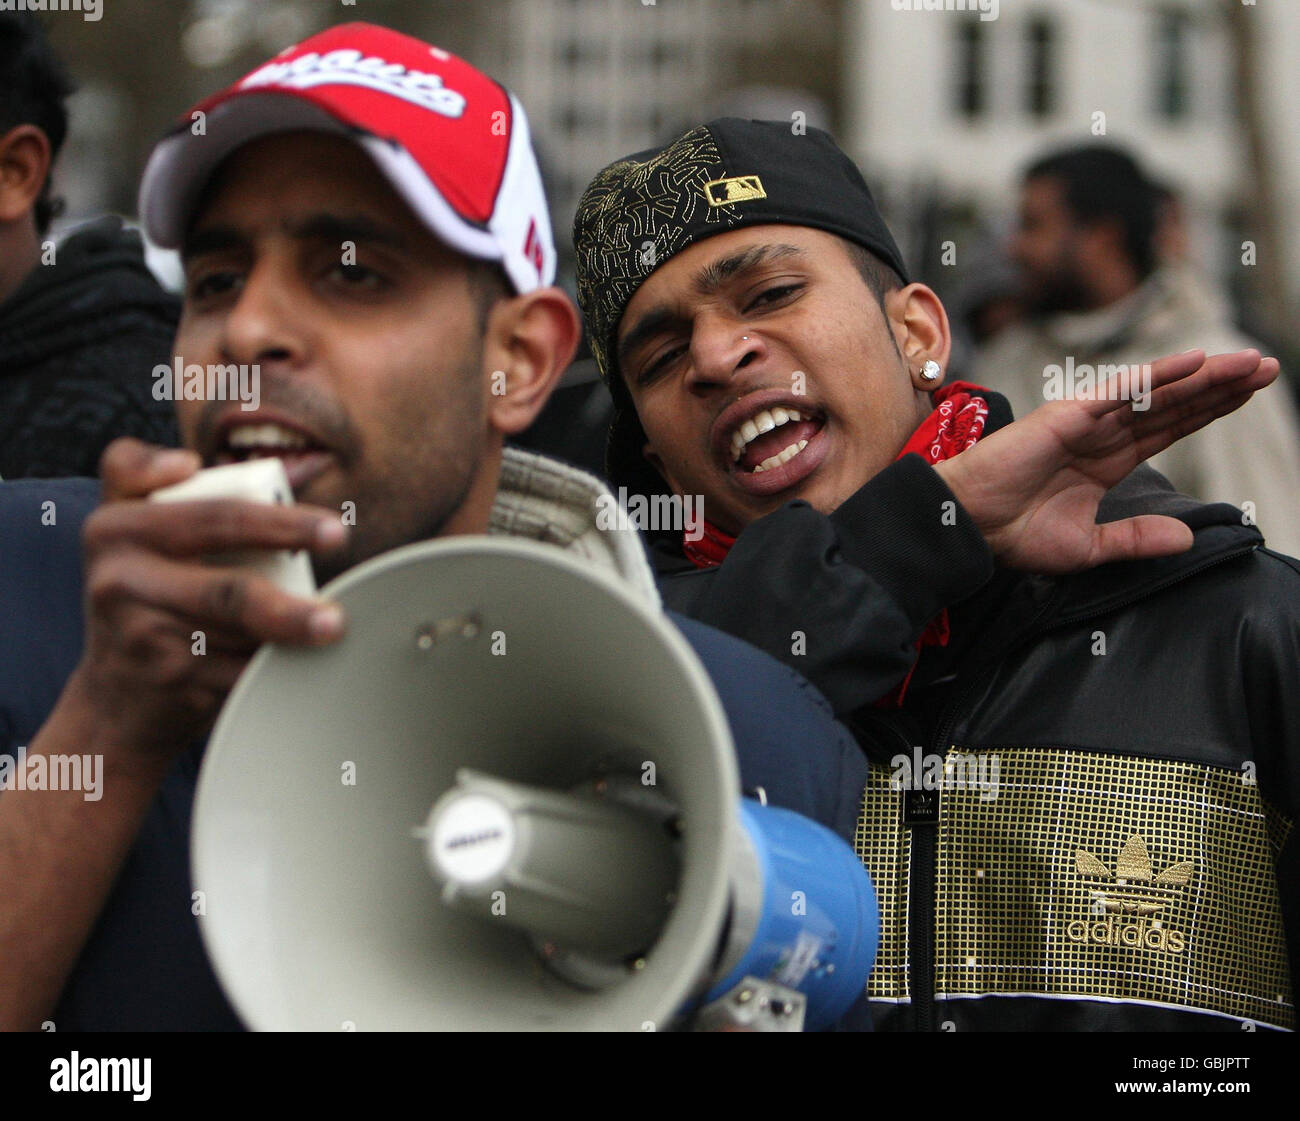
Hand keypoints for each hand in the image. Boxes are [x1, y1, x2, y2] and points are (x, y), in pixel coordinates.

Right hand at [66, 438, 349, 767]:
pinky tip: (300, 667)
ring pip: (240, 641)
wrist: (115, 687)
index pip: (215, 518)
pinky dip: (274, 673)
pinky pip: (238, 678)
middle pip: (228, 595)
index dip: (280, 524)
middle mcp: (120, 583)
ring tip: (330, 637)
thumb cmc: (142, 585)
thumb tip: (192, 462)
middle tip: (337, 617)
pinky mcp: (167, 685)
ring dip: (290, 643)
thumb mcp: (125, 519)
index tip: (335, 531)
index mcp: (118, 529)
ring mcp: (142, 640)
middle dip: (290, 609)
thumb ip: (142, 470)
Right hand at [934, 348, 1278, 573]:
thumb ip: (1137, 538)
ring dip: (1205, 375)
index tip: (1252, 395)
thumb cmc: (1013, 534)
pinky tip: (1195, 363)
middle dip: (1222, 386)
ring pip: (1158, 391)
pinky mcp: (1068, 416)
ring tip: (1251, 363)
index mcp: (1107, 460)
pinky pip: (1122, 392)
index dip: (1211, 410)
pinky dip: (1158, 376)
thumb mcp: (1088, 546)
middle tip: (1269, 367)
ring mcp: (1087, 421)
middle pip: (1175, 403)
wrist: (967, 525)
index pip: (1171, 427)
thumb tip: (1187, 538)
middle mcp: (1102, 433)